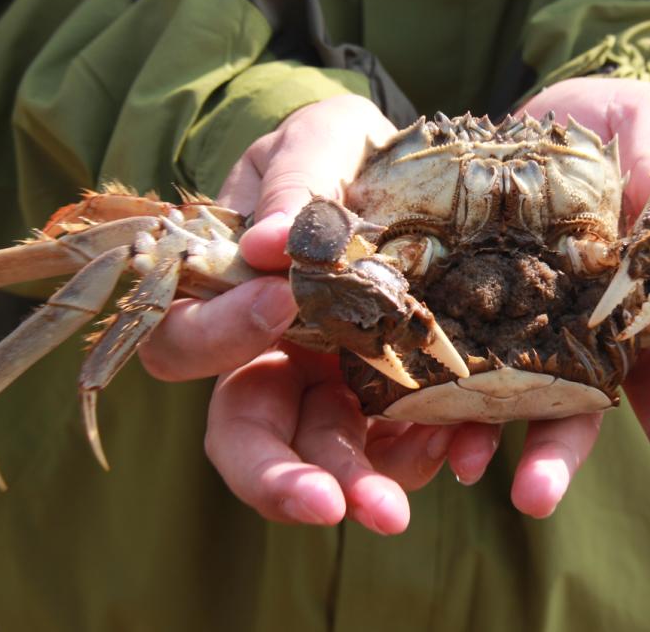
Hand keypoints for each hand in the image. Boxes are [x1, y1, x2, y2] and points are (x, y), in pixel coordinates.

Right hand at [138, 95, 452, 531]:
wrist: (428, 163)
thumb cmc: (352, 147)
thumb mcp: (322, 139)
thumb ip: (293, 181)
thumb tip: (263, 248)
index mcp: (239, 296)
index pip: (189, 343)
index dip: (219, 338)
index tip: (282, 301)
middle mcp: (279, 353)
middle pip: (248, 434)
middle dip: (279, 477)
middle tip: (329, 504)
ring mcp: (340, 381)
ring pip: (328, 457)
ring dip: (358, 486)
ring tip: (394, 511)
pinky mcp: (404, 394)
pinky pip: (406, 443)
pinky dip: (429, 453)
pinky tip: (461, 452)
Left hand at [513, 78, 649, 546]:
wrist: (507, 134)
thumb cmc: (599, 128)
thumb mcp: (641, 117)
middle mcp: (633, 341)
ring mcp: (562, 354)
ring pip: (575, 423)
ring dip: (559, 462)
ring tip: (529, 495)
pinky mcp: (492, 350)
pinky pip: (488, 403)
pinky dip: (471, 431)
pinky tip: (452, 449)